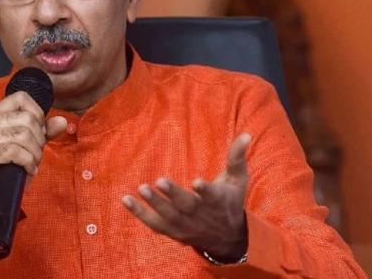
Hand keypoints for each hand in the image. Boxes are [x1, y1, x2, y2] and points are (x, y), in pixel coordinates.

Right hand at [0, 91, 67, 207]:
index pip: (21, 98)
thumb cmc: (10, 165)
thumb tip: (62, 121)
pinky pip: (15, 151)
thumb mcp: (29, 143)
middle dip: (39, 139)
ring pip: (23, 135)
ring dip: (35, 153)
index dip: (38, 114)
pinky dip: (28, 162)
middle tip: (36, 154)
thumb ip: (44, 130)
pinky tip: (28, 169)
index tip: (39, 132)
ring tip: (33, 163)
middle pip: (27, 119)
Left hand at [122, 133, 250, 260]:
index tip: (197, 182)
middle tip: (159, 180)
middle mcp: (201, 216)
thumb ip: (237, 157)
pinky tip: (126, 200)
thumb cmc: (230, 200)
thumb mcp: (238, 180)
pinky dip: (140, 214)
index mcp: (218, 202)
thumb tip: (245, 134)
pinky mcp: (173, 232)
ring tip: (141, 188)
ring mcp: (186, 226)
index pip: (212, 197)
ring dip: (155, 204)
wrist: (228, 238)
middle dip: (173, 195)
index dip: (205, 191)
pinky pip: (154, 224)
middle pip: (186, 206)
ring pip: (169, 217)